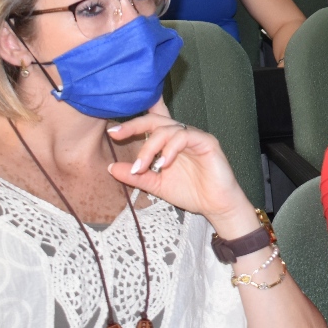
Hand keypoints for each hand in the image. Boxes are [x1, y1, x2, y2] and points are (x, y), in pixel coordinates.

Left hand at [107, 105, 248, 230]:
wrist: (216, 206)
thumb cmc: (191, 193)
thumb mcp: (156, 185)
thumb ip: (136, 176)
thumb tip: (111, 167)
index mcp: (169, 143)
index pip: (152, 123)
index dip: (133, 121)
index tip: (113, 130)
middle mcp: (181, 135)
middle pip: (155, 120)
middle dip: (134, 125)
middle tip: (116, 134)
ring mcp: (194, 137)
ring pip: (168, 129)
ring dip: (150, 147)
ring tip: (141, 166)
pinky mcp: (206, 142)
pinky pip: (185, 136)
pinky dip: (171, 148)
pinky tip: (163, 164)